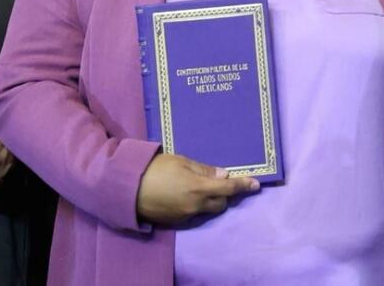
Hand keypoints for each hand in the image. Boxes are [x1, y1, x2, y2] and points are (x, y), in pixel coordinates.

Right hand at [135, 154, 259, 224]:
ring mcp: (185, 216)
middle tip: (217, 182)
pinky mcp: (175, 221)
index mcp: (199, 188)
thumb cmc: (155, 168)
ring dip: (210, 201)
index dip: (244, 186)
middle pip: (221, 203)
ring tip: (198, 188)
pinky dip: (195, 206)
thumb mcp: (182, 162)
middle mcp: (195, 205)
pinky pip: (193, 214)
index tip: (256, 185)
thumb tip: (223, 175)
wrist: (127, 188)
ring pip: (207, 210)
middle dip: (224, 194)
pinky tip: (183, 196)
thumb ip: (205, 170)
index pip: (229, 188)